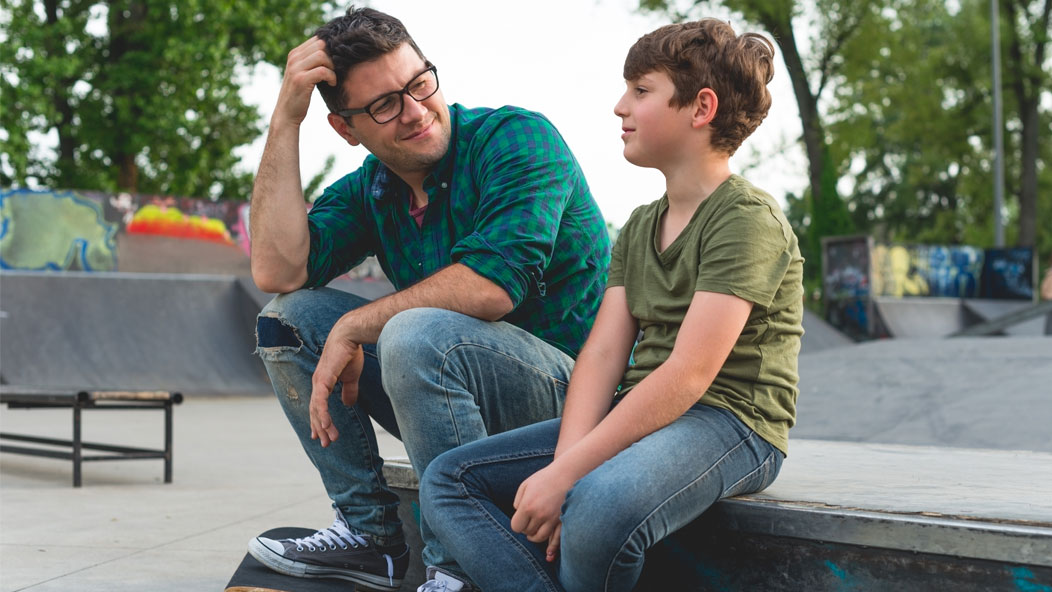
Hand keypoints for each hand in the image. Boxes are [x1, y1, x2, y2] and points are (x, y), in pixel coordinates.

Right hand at [273, 36, 336, 127]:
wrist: (286, 114)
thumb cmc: (299, 95)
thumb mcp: (303, 73)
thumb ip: (312, 62)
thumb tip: (333, 52)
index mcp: (295, 54)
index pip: (318, 39)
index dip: (331, 48)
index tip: (337, 61)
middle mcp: (294, 58)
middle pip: (321, 44)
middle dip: (332, 56)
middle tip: (335, 70)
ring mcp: (296, 68)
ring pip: (322, 55)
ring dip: (332, 67)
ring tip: (332, 78)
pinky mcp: (301, 80)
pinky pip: (323, 71)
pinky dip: (331, 77)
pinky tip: (331, 83)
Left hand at [309, 315, 364, 446]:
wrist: (349, 336)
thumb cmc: (350, 353)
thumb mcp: (351, 377)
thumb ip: (349, 391)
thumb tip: (348, 404)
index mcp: (322, 383)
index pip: (318, 406)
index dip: (319, 421)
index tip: (322, 435)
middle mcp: (317, 384)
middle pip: (315, 412)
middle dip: (321, 428)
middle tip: (326, 443)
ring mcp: (318, 382)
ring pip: (317, 410)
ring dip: (323, 425)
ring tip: (331, 439)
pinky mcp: (323, 379)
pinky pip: (320, 401)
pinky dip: (323, 414)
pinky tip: (326, 425)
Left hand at [511, 465, 574, 554]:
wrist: (566, 474)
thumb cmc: (544, 478)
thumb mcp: (525, 485)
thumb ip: (518, 502)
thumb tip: (518, 514)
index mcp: (527, 506)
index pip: (516, 526)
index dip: (517, 524)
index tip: (520, 518)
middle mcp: (539, 515)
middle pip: (527, 532)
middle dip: (526, 527)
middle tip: (529, 520)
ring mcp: (552, 519)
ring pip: (539, 537)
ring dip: (535, 535)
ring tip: (535, 527)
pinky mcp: (562, 520)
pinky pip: (553, 537)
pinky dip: (548, 540)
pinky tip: (544, 535)